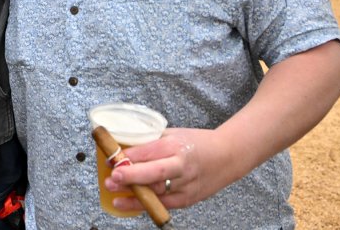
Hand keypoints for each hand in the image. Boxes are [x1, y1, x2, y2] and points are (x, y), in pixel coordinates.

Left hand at [104, 128, 230, 211]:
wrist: (227, 156)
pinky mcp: (187, 199)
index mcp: (175, 145)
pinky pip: (163, 204)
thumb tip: (123, 147)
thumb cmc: (197, 142)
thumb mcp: (173, 134)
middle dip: (131, 177)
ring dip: (134, 195)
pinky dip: (145, 205)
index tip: (112, 158)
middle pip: (154, 173)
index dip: (129, 156)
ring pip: (157, 193)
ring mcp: (185, 185)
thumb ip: (151, 142)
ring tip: (114, 194)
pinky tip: (127, 204)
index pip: (149, 151)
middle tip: (113, 178)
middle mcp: (181, 166)